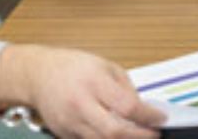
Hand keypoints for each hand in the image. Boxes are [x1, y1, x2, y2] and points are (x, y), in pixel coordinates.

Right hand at [0, 44, 164, 137]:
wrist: (38, 75)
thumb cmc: (70, 67)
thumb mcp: (104, 65)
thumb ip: (125, 87)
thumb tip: (144, 109)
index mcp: (92, 81)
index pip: (126, 106)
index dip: (148, 116)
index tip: (160, 118)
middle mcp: (80, 103)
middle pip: (115, 132)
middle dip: (140, 137)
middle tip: (153, 134)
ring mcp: (70, 122)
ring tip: (136, 135)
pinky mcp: (65, 134)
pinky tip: (114, 135)